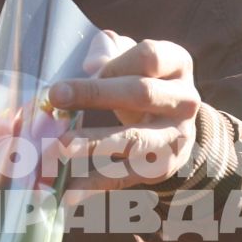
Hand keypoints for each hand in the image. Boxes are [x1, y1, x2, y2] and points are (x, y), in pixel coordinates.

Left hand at [49, 34, 201, 189]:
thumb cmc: (140, 81)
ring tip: (60, 148)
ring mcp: (176, 137)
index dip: (115, 63)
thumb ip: (109, 51)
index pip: (149, 58)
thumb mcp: (131, 59)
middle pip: (142, 94)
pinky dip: (96, 183)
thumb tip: (91, 65)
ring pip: (136, 140)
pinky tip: (69, 190)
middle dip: (96, 94)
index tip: (85, 69)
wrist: (173, 124)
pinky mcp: (162, 168)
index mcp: (177, 64)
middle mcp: (185, 101)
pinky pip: (127, 175)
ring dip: (96, 144)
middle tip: (56, 97)